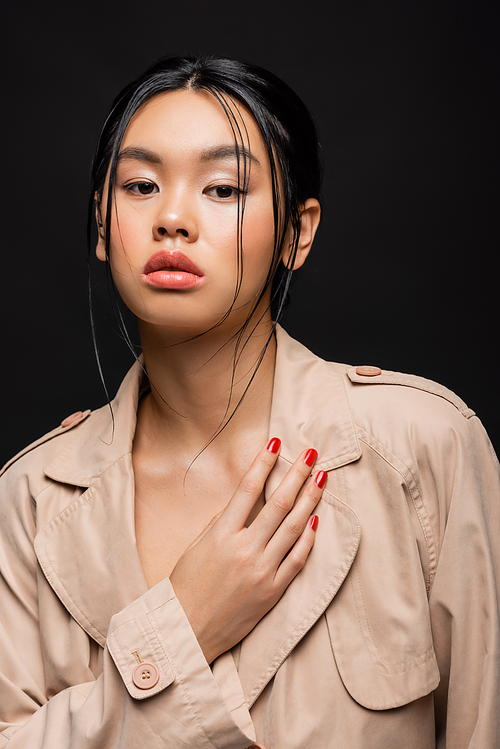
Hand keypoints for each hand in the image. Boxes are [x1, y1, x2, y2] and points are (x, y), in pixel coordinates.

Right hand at [169, 439, 325, 662]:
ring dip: (310, 500)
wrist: (187, 633)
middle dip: (297, 475)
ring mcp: (262, 572)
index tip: (276, 443)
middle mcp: (244, 550)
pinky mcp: (273, 592)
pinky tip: (317, 521)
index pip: (248, 490)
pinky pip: (297, 560)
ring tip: (321, 477)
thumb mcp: (196, 547)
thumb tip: (243, 500)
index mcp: (221, 536)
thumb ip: (220, 522)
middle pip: (278, 504)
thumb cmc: (186, 587)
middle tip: (312, 454)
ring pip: (293, 528)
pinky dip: (309, 540)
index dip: (263, 463)